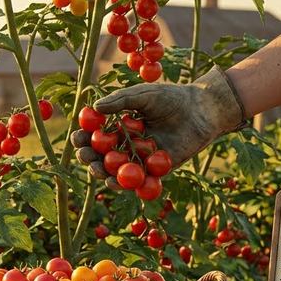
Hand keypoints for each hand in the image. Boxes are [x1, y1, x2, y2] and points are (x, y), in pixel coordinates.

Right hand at [73, 66, 246, 187]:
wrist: (202, 110)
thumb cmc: (172, 98)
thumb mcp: (143, 95)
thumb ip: (120, 101)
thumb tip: (94, 108)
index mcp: (119, 128)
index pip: (94, 136)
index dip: (83, 138)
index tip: (78, 137)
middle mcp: (126, 145)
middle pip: (100, 156)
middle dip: (89, 158)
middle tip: (85, 156)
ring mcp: (140, 160)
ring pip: (114, 171)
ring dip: (102, 173)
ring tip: (98, 169)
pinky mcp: (155, 171)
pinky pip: (137, 182)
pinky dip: (124, 184)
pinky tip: (114, 182)